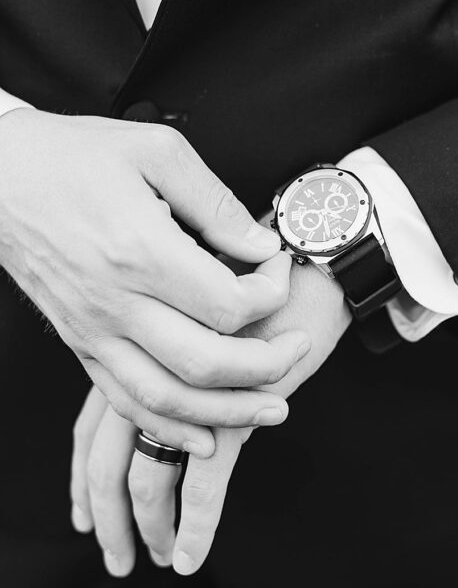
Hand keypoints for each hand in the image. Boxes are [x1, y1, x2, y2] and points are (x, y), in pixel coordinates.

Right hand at [0, 109, 309, 455]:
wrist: (0, 177)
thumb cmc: (75, 157)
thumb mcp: (156, 152)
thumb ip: (215, 202)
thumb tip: (260, 244)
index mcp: (141, 251)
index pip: (230, 304)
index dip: (271, 294)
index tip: (278, 268)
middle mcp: (116, 302)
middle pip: (208, 364)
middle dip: (268, 365)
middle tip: (298, 347)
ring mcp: (94, 331)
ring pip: (168, 399)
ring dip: (228, 413)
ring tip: (272, 408)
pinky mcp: (81, 344)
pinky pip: (126, 402)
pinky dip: (169, 428)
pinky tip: (204, 435)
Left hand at [70, 262, 350, 575]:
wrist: (309, 260)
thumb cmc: (261, 284)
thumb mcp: (207, 319)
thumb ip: (180, 356)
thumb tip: (175, 401)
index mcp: (139, 350)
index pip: (92, 428)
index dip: (84, 478)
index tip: (84, 516)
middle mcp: (152, 371)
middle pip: (106, 460)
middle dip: (108, 518)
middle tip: (115, 558)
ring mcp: (192, 390)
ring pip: (148, 479)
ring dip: (151, 529)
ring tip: (160, 562)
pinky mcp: (235, 406)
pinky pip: (205, 480)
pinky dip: (196, 524)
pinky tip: (189, 556)